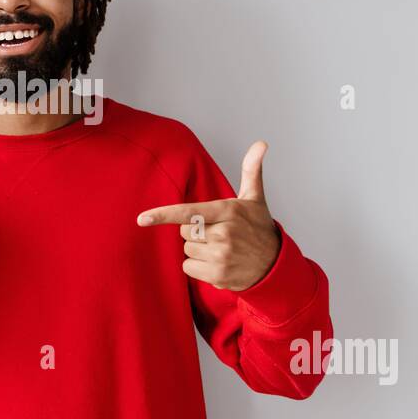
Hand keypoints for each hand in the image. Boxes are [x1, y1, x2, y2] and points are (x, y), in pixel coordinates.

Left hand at [136, 140, 280, 290]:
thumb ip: (251, 169)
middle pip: (184, 231)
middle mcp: (224, 234)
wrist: (275, 266)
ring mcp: (221, 257)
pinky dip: (199, 267)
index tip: (142, 218)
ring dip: (197, 250)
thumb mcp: (255, 198)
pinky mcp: (218, 276)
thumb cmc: (259, 228)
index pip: (189, 213)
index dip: (164, 215)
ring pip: (186, 250)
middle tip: (218, 232)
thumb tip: (261, 143)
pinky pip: (189, 268)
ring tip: (221, 249)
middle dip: (195, 231)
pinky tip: (218, 264)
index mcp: (228, 212)